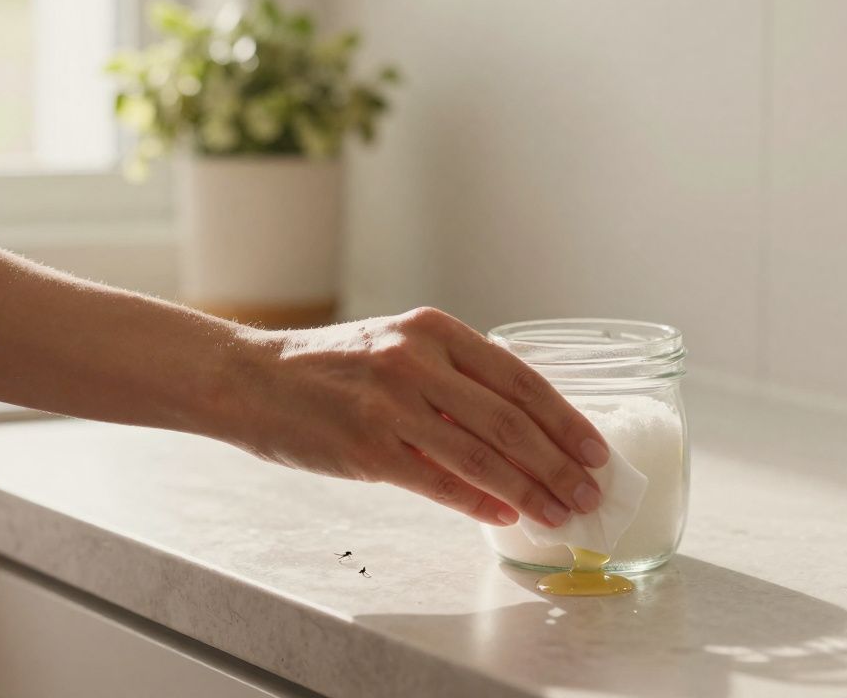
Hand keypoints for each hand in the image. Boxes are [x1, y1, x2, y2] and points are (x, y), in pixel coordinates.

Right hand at [226, 308, 611, 526]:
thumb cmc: (330, 369)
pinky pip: (437, 482)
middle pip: (510, 421)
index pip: (519, 378)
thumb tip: (521, 430)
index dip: (564, 419)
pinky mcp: (366, 448)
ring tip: (560, 515)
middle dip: (559, 465)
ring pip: (481, 456)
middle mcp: (417, 361)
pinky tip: (506, 516)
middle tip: (591, 494)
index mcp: (434, 330)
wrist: (251, 379)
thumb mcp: (397, 349)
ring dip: (530, 491)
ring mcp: (391, 405)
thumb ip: (454, 379)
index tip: (595, 450)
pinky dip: (478, 503)